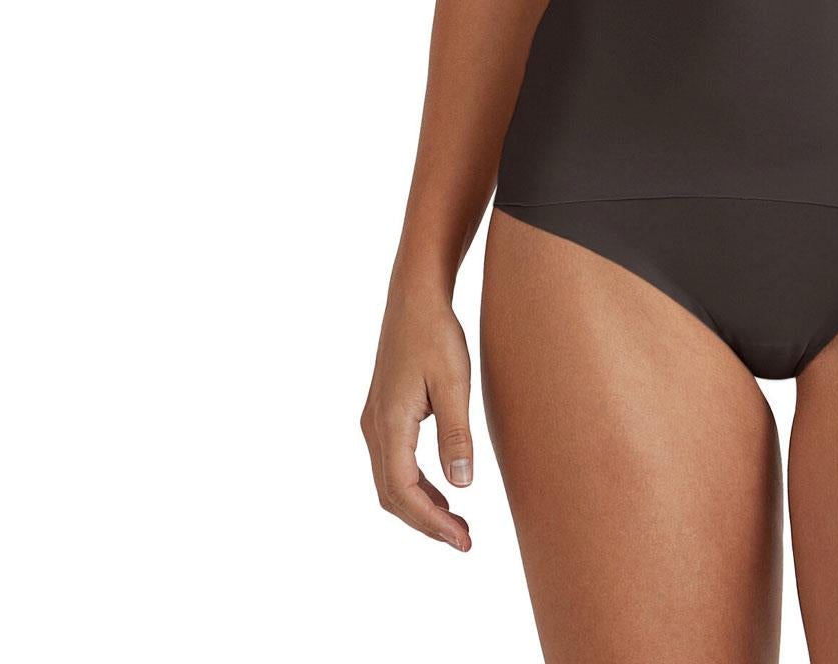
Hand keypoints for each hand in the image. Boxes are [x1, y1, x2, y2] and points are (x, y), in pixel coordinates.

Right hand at [360, 286, 476, 549]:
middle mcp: (374, 427)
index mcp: (389, 423)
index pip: (403, 491)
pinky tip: (441, 490)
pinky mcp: (383, 413)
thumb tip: (462, 485)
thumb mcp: (455, 382)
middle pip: (392, 495)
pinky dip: (414, 486)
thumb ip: (456, 434)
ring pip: (390, 482)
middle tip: (464, 539)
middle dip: (425, 523)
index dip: (431, 522)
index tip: (462, 539)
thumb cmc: (436, 333)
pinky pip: (393, 463)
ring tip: (456, 522)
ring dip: (419, 507)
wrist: (414, 297)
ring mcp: (374, 421)